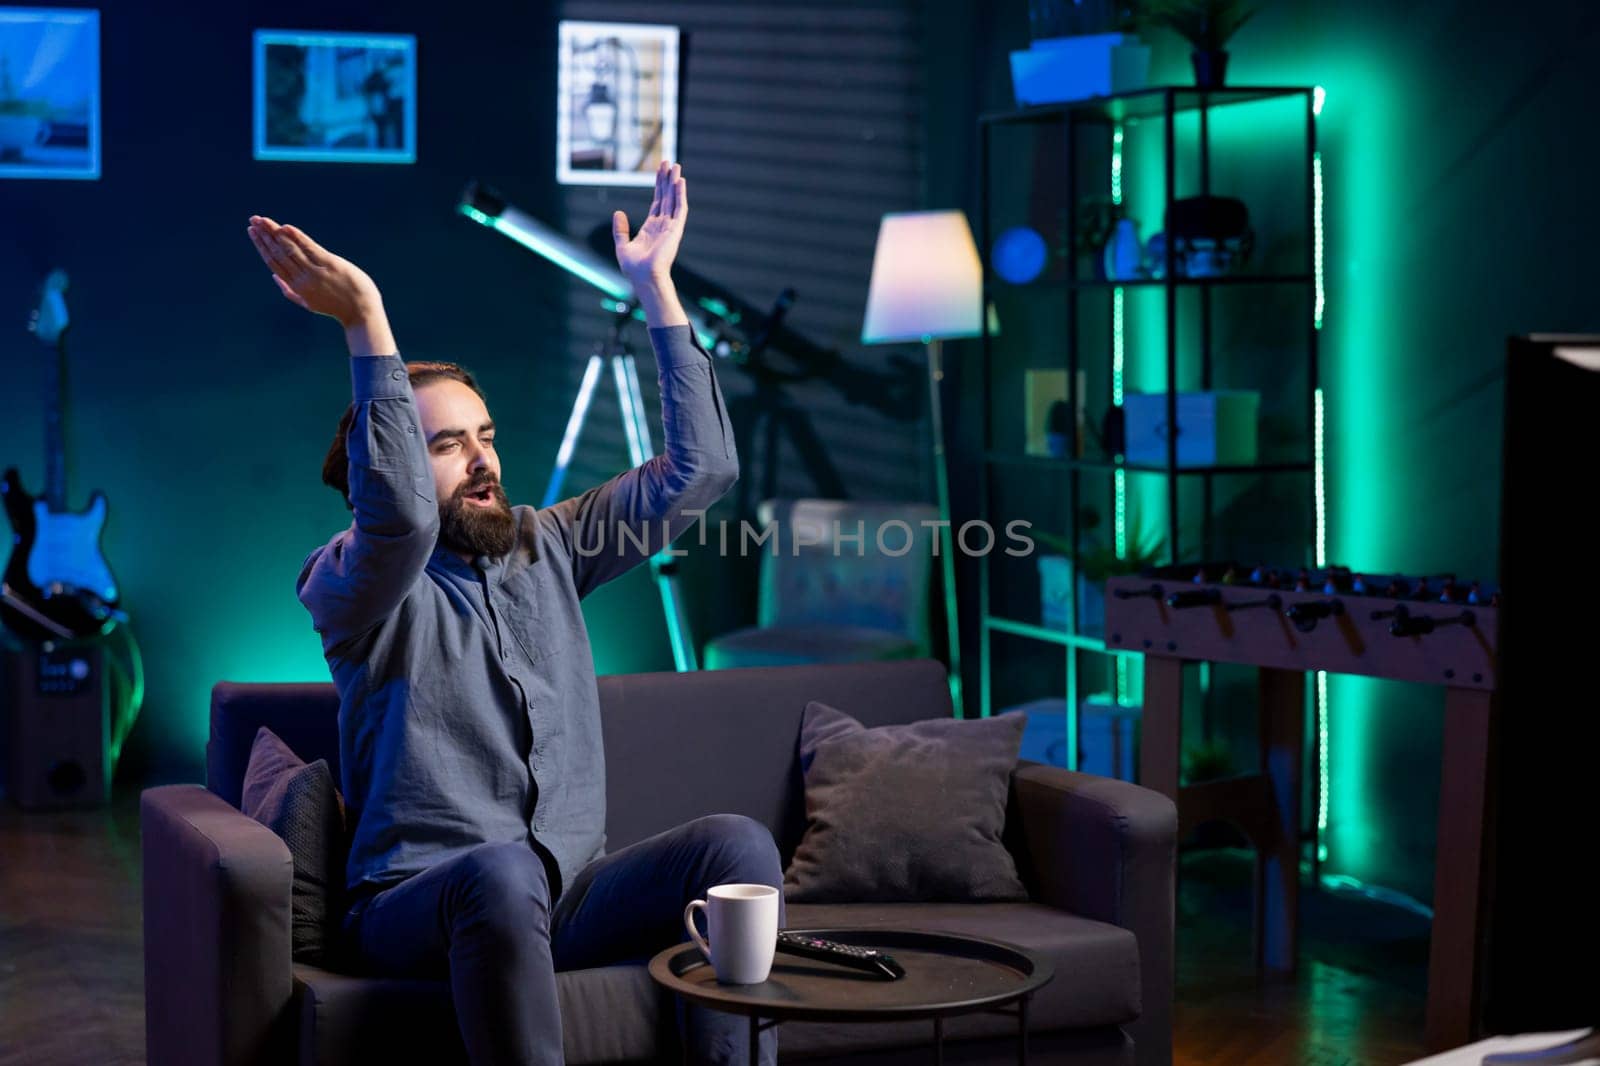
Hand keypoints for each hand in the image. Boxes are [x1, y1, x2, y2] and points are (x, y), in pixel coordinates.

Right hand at [246, 216, 381, 326]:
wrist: (361, 313)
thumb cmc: (337, 306)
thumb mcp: (310, 303)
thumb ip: (290, 291)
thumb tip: (274, 276)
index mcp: (297, 287)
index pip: (273, 262)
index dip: (261, 246)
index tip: (253, 232)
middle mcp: (303, 278)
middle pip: (278, 253)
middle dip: (264, 235)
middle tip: (253, 220)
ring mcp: (316, 271)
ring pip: (290, 249)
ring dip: (274, 232)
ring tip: (263, 220)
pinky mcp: (330, 264)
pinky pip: (310, 248)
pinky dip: (296, 237)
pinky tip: (285, 227)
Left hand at [612, 161, 686, 283]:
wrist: (644, 278)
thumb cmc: (634, 268)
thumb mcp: (622, 246)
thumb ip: (620, 229)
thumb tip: (618, 212)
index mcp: (651, 228)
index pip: (657, 202)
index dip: (658, 186)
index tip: (660, 171)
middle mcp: (662, 225)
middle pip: (666, 197)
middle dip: (667, 179)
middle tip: (668, 161)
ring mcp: (670, 226)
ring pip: (674, 199)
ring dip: (675, 182)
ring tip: (675, 165)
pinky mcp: (675, 229)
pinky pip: (680, 208)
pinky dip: (680, 194)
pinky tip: (680, 181)